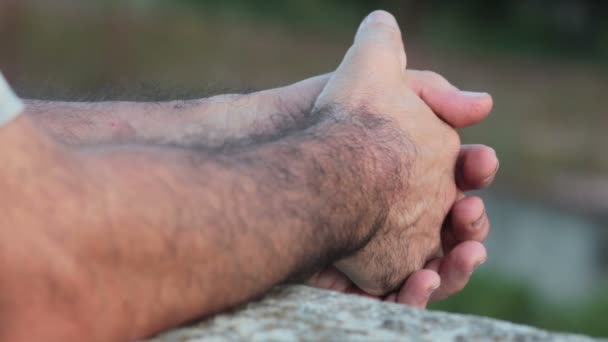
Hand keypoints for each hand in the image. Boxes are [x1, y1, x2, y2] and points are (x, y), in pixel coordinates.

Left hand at [212, 69, 496, 303]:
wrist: (279, 142)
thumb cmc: (329, 116)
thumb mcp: (380, 84)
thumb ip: (431, 91)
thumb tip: (484, 105)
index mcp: (419, 169)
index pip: (462, 176)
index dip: (476, 170)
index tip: (482, 160)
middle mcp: (407, 211)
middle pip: (456, 227)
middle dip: (472, 221)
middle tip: (469, 211)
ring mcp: (386, 245)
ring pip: (438, 266)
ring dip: (460, 264)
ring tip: (468, 252)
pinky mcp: (362, 276)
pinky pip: (399, 296)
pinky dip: (418, 294)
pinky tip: (423, 280)